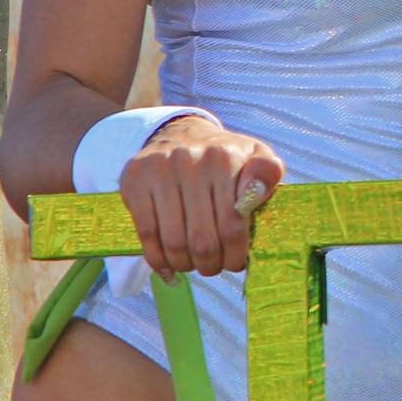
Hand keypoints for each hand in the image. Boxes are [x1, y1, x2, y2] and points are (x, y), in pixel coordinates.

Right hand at [118, 117, 284, 280]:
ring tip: (194, 264)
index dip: (235, 254)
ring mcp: (159, 170)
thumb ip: (268, 171)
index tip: (236, 262)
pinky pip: (147, 235)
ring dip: (186, 265)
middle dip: (211, 264)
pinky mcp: (134, 181)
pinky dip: (158, 260)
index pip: (232, 225)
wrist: (180, 134)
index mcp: (224, 157)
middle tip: (214, 266)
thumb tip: (255, 192)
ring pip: (174, 243)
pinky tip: (169, 266)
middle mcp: (190, 160)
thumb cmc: (224, 158)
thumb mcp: (256, 155)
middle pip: (202, 240)